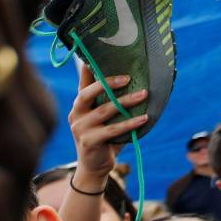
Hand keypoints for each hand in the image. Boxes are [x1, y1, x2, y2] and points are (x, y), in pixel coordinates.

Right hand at [68, 64, 146, 190]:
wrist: (95, 166)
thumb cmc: (105, 138)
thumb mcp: (107, 118)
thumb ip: (113, 102)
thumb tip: (141, 83)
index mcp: (80, 105)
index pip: (82, 83)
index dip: (86, 68)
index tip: (93, 54)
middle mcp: (76, 114)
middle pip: (87, 93)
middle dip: (107, 83)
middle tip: (128, 77)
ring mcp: (80, 128)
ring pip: (104, 110)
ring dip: (126, 102)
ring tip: (144, 94)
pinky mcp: (88, 141)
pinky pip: (112, 130)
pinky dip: (130, 123)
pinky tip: (144, 118)